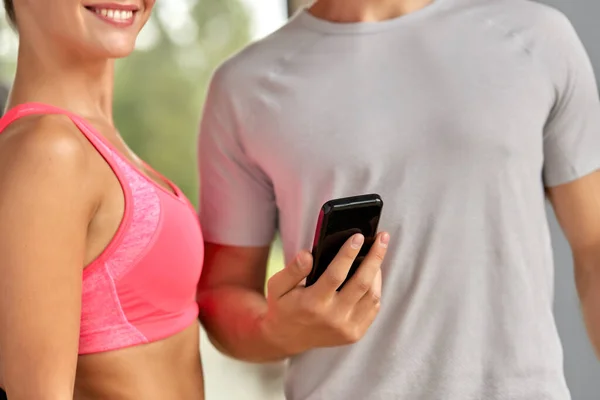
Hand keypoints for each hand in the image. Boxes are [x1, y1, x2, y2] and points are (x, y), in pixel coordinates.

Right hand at [260, 232, 388, 355]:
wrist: (287, 339)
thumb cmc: (283, 307)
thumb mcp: (277, 286)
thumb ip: (292, 270)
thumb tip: (307, 254)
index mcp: (312, 304)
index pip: (335, 275)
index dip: (348, 254)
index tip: (357, 236)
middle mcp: (332, 318)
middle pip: (362, 283)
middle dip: (375, 257)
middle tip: (382, 237)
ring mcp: (346, 328)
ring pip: (372, 295)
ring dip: (378, 271)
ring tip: (378, 252)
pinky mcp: (354, 334)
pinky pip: (373, 308)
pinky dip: (376, 289)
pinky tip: (373, 274)